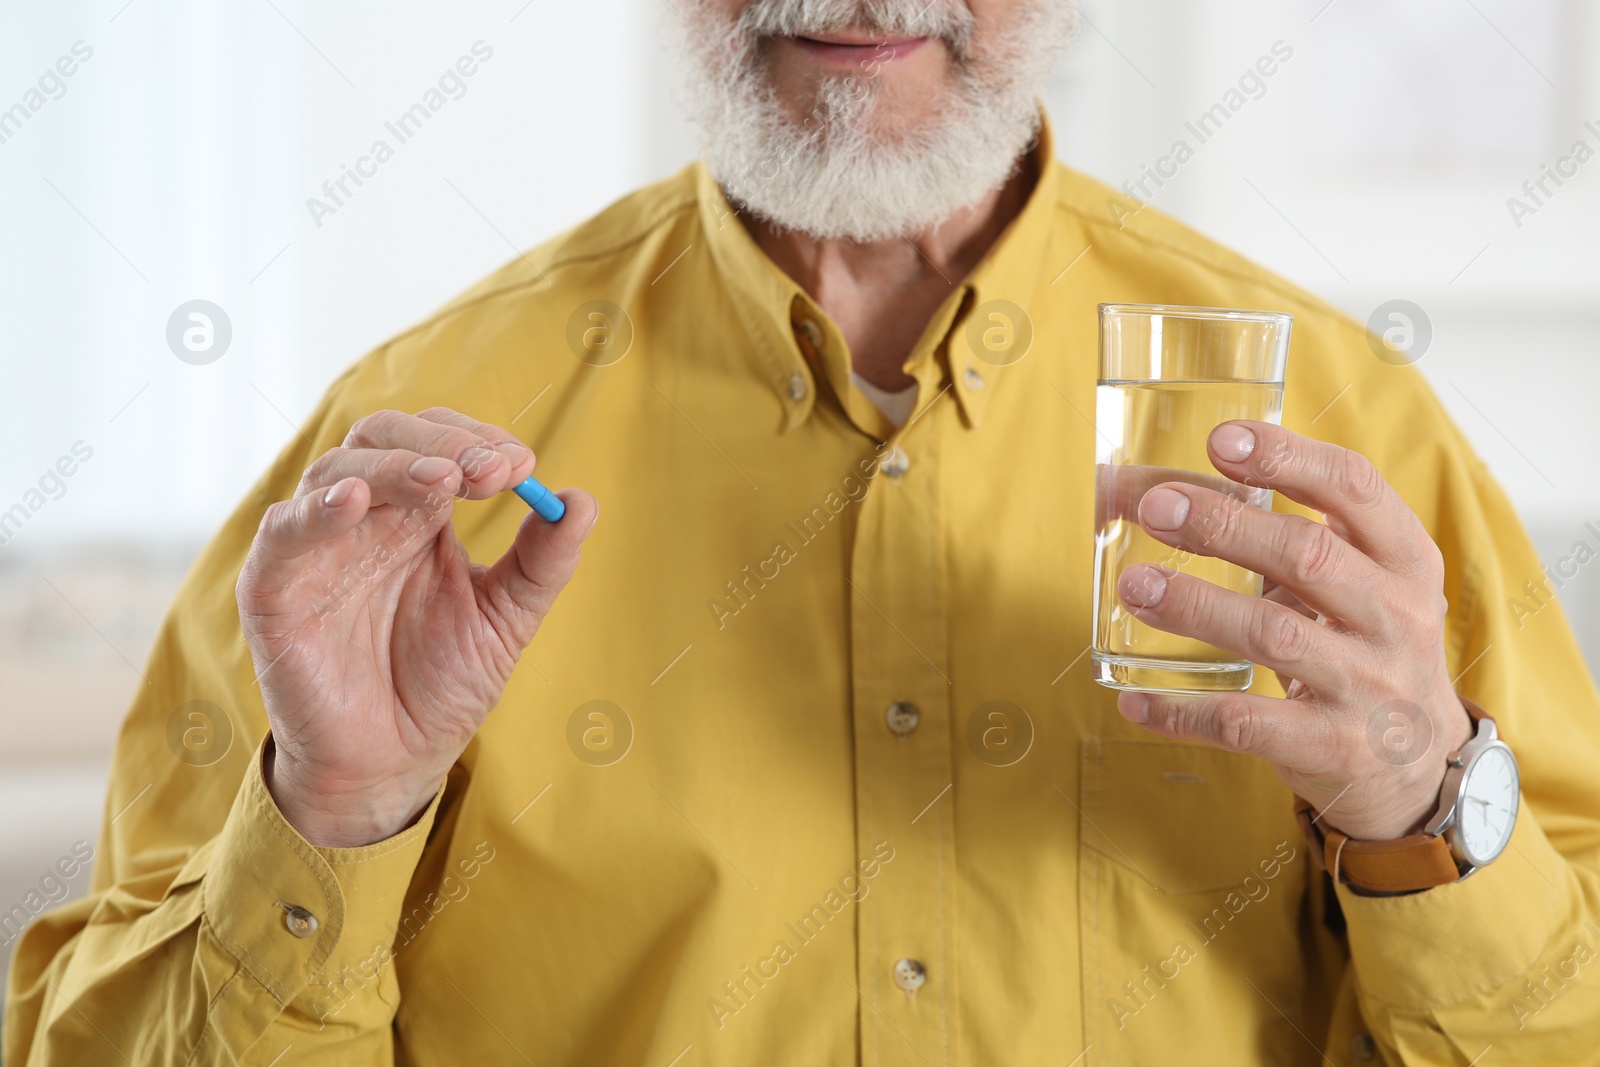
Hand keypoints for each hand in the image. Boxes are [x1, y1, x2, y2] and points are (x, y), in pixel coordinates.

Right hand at [237, 408, 596, 845]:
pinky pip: (282, 533)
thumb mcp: (506, 619)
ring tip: (441, 480)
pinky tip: (353, 501)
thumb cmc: (442, 685)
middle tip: (490, 471)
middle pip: (387, 438)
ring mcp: (318, 549)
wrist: (393, 762)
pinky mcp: (274, 590)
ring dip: (393, 467)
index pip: (439, 444)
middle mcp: (367, 519)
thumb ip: (542, 563)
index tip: (520, 465)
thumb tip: (582, 501)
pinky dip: (313, 511)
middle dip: (441, 443)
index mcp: (419, 515)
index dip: (476, 441)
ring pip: (337, 471)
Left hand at [1111, 421, 1472, 840]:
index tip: (1220, 441)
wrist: (1419, 761)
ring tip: (1134, 586)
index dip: (1287, 457)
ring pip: (1274, 635)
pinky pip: (1245, 723)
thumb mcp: (1356, 580)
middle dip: (1224, 526)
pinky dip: (1182, 710)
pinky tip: (1134, 699)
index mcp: (1404, 557)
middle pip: (1306, 556)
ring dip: (1195, 606)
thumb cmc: (1361, 643)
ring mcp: (1369, 685)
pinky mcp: (1332, 745)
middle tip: (1156, 509)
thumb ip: (1281, 535)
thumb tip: (1149, 490)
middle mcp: (1397, 616)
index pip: (1354, 487)